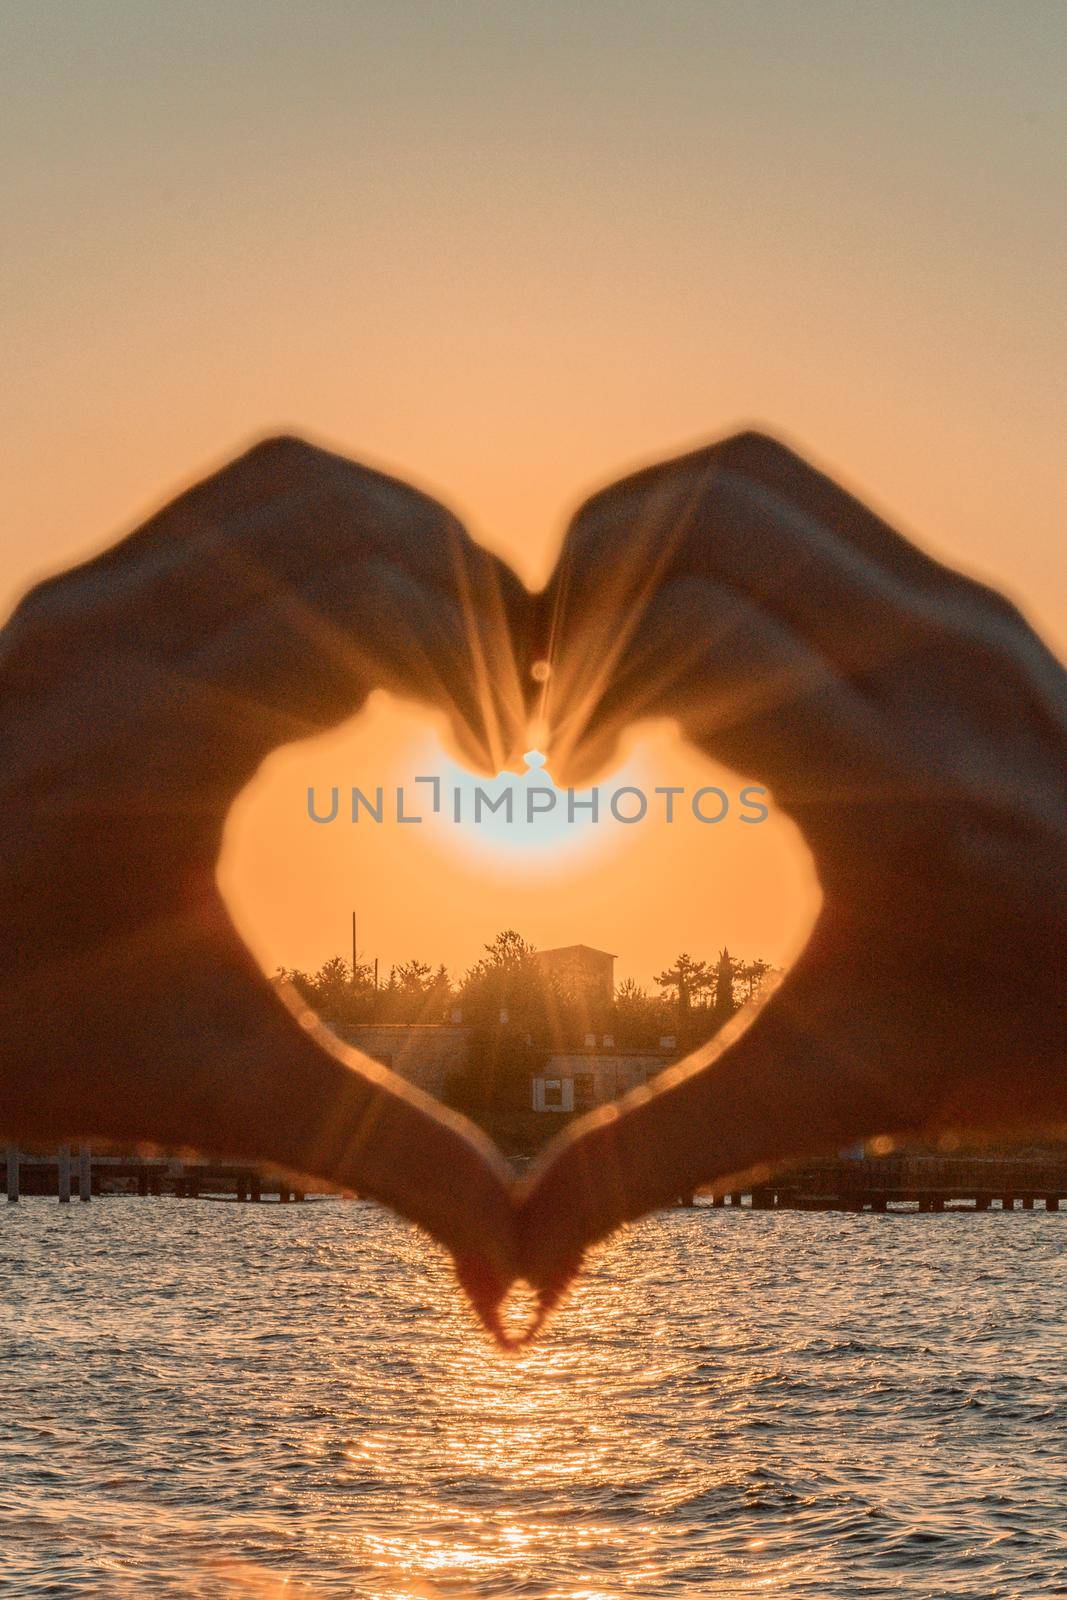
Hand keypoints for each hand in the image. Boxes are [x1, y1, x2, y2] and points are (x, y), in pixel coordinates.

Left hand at [0, 435, 530, 1332]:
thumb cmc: (40, 1035)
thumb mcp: (232, 1091)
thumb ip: (392, 1168)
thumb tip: (521, 1301)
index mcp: (148, 748)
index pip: (358, 607)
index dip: (482, 657)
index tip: (528, 750)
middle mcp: (107, 635)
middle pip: (348, 521)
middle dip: (470, 593)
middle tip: (520, 705)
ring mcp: (89, 593)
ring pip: (299, 486)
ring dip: (412, 544)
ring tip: (467, 653)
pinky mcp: (91, 585)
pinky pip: (247, 497)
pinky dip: (345, 527)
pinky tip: (381, 626)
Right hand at [519, 431, 1066, 1306]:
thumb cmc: (1016, 1035)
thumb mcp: (822, 1095)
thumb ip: (648, 1165)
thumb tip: (510, 1293)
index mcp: (899, 789)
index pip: (697, 631)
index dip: (572, 679)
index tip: (547, 769)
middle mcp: (936, 661)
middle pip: (701, 517)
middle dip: (575, 589)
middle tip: (547, 704)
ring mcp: (956, 605)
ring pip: (742, 475)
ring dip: (628, 537)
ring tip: (596, 654)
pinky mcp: (956, 586)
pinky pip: (790, 492)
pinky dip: (692, 528)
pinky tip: (672, 635)